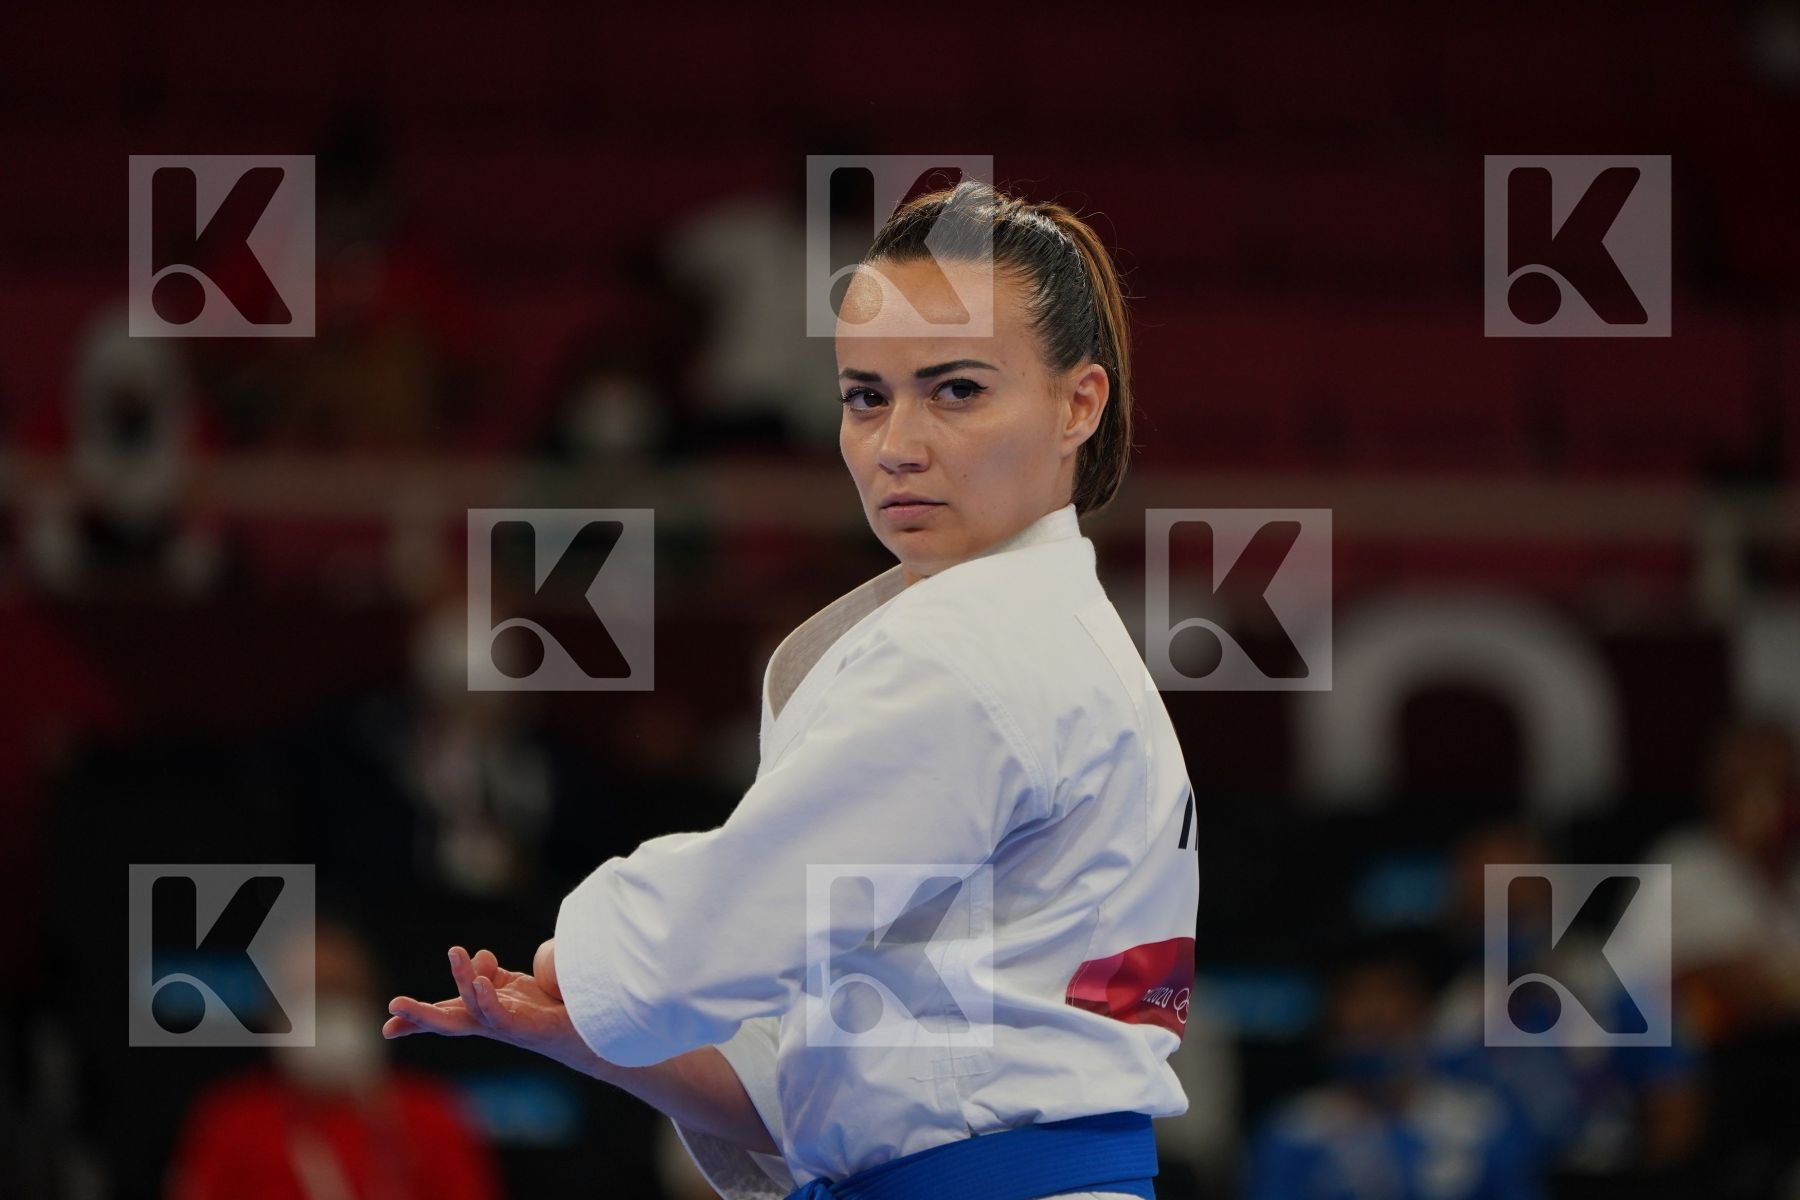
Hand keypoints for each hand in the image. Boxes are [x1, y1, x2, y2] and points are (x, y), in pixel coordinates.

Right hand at [384, 944, 596, 1076]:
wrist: (587, 1031)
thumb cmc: (547, 1010)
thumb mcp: (512, 986)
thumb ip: (490, 973)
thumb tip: (476, 959)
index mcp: (481, 1013)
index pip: (444, 1012)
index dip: (416, 1018)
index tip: (386, 1026)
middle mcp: (488, 1023)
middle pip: (447, 1021)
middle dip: (419, 1016)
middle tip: (393, 1007)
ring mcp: (505, 1028)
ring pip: (473, 1010)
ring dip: (462, 980)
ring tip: (455, 952)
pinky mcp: (525, 1029)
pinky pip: (501, 1017)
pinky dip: (488, 1000)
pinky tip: (482, 983)